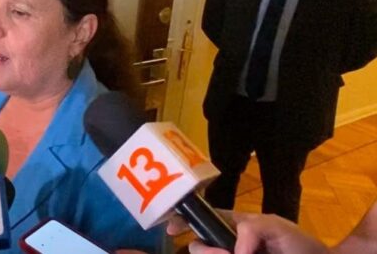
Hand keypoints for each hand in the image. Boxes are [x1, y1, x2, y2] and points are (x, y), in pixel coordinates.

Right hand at [167, 212, 330, 253]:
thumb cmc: (300, 246)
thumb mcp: (276, 226)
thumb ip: (252, 228)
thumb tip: (233, 250)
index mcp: (234, 228)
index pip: (202, 220)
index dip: (183, 221)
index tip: (170, 229)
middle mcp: (228, 246)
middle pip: (199, 246)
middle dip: (205, 250)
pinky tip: (242, 253)